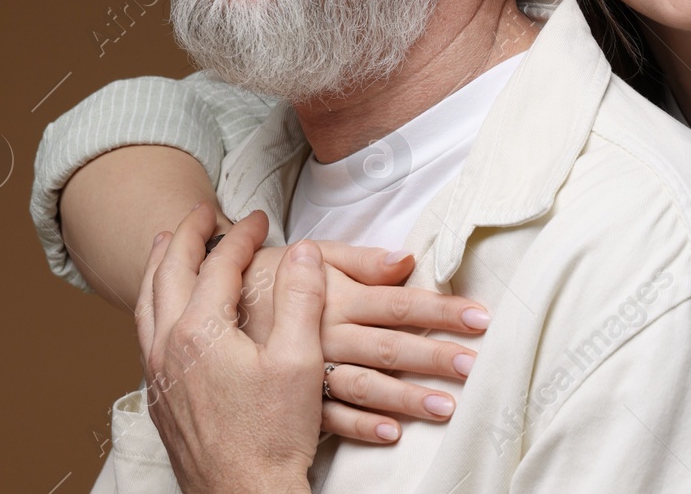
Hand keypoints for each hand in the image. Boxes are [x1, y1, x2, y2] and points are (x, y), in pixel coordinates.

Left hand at [136, 205, 322, 493]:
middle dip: (186, 235)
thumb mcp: (299, 360)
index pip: (218, 264)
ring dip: (159, 266)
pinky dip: (154, 302)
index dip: (242, 235)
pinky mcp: (159, 398)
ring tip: (167, 245)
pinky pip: (145, 332)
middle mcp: (166, 347)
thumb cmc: (272, 437)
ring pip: (146, 303)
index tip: (260, 219)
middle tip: (202, 211)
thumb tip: (303, 250)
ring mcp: (157, 374)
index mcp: (198, 332)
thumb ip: (301, 298)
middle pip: (168, 273)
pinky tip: (166, 308)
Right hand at [237, 242, 490, 442]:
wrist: (210, 305)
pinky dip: (360, 426)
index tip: (479, 316)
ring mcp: (311, 372)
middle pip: (389, 347)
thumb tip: (407, 259)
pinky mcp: (294, 399)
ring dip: (405, 398)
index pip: (400, 304)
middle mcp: (330, 336)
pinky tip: (392, 434)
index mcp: (339, 299)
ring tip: (444, 406)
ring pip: (365, 387)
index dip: (441, 310)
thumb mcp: (315, 256)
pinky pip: (331, 417)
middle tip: (472, 365)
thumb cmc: (273, 275)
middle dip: (433, 356)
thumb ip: (361, 259)